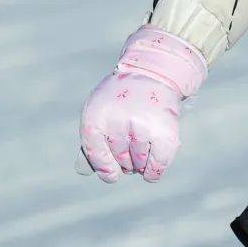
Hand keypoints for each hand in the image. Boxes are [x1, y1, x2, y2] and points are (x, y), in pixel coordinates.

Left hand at [79, 25, 206, 183]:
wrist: (153, 74)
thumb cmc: (121, 101)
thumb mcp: (100, 114)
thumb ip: (91, 144)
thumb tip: (82, 172)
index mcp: (96, 115)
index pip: (95, 153)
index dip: (103, 166)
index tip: (112, 173)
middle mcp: (118, 120)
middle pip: (120, 160)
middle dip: (125, 162)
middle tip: (131, 145)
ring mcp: (142, 126)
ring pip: (139, 165)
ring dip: (140, 164)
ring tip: (143, 144)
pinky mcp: (164, 132)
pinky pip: (156, 167)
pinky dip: (153, 172)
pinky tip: (151, 167)